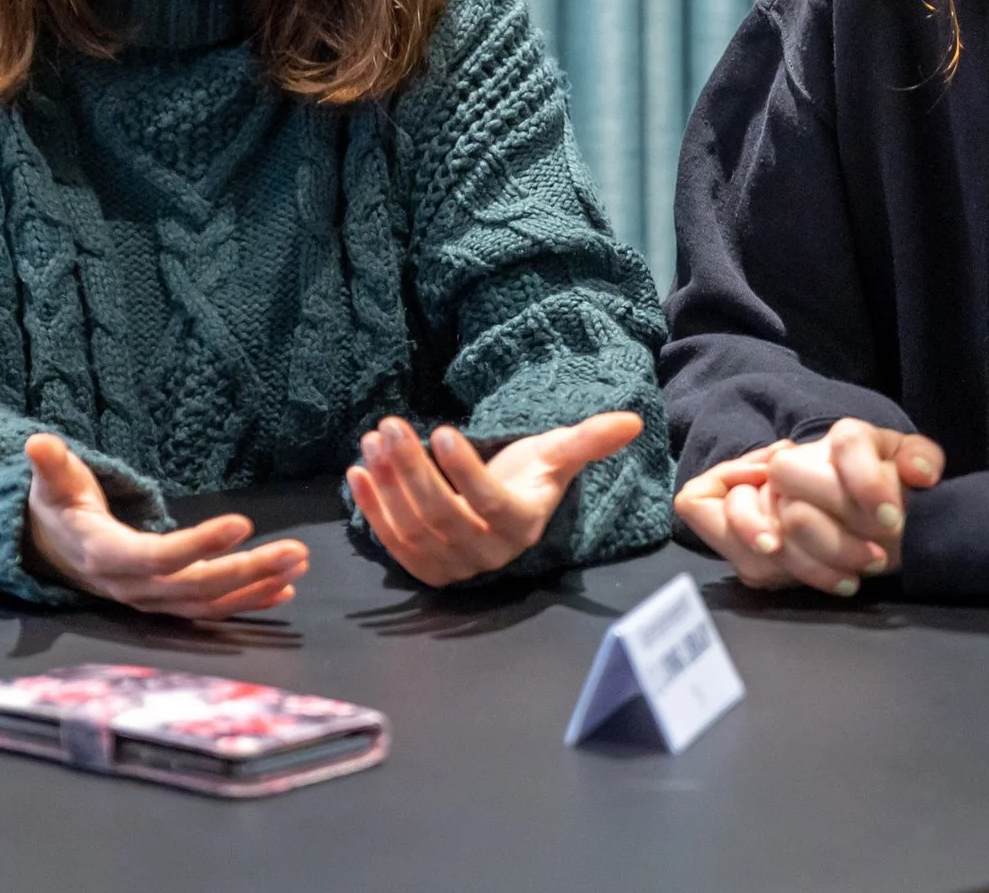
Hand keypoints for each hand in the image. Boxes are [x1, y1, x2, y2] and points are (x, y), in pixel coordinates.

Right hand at [22, 434, 307, 618]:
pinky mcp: (168, 602)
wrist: (51, 549)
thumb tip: (37, 442)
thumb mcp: (52, 484)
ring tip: (298, 565)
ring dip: (257, 586)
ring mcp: (152, 600)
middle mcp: (132, 587)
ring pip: (209, 601)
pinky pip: (210, 609)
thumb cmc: (57, 508)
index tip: (243, 522)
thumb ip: (51, 466)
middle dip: (248, 571)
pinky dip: (247, 602)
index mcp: (105, 556)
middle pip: (196, 586)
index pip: (157, 556)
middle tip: (296, 552)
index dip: (199, 543)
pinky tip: (284, 592)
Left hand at [347, 411, 645, 587]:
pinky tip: (356, 473)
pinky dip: (370, 508)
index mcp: (520, 525)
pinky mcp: (421, 568)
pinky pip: (391, 541)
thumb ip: (588, 440)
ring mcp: (451, 565)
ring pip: (412, 525)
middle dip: (411, 468)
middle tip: (390, 425)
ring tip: (374, 438)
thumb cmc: (527, 476)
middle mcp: (486, 553)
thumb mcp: (555, 455)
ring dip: (387, 481)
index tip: (442, 430)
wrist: (502, 511)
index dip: (463, 471)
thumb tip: (633, 421)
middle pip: (442, 513)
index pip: (487, 501)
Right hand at [674, 419, 944, 595]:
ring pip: (773, 523)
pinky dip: (800, 572)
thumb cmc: (892, 486)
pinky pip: (756, 554)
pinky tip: (842, 582)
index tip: (893, 518)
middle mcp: (798, 460)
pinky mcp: (758, 530)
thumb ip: (921, 457)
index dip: (867, 482)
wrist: (868, 509)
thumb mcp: (912, 464)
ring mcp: (770, 495)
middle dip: (833, 529)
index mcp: (845, 439)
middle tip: (876, 559)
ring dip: (818, 558)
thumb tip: (920, 472)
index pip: (846, 444)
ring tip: (856, 577)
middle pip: (790, 478)